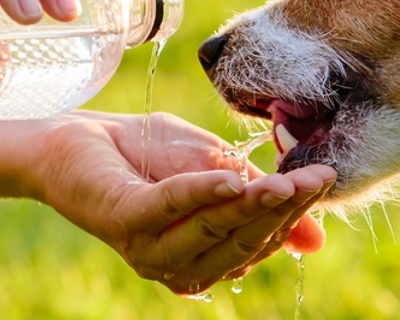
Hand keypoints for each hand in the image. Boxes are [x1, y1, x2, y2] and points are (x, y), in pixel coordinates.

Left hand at [31, 111, 334, 294]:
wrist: (74, 135)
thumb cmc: (143, 151)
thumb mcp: (212, 167)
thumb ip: (256, 197)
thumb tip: (316, 241)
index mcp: (202, 256)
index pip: (259, 241)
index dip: (294, 213)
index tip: (325, 179)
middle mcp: (176, 264)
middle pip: (242, 241)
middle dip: (283, 210)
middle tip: (317, 178)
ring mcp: (147, 245)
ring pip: (212, 230)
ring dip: (251, 205)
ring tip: (286, 183)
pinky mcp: (123, 217)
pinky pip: (170, 208)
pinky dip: (202, 192)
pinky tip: (231, 179)